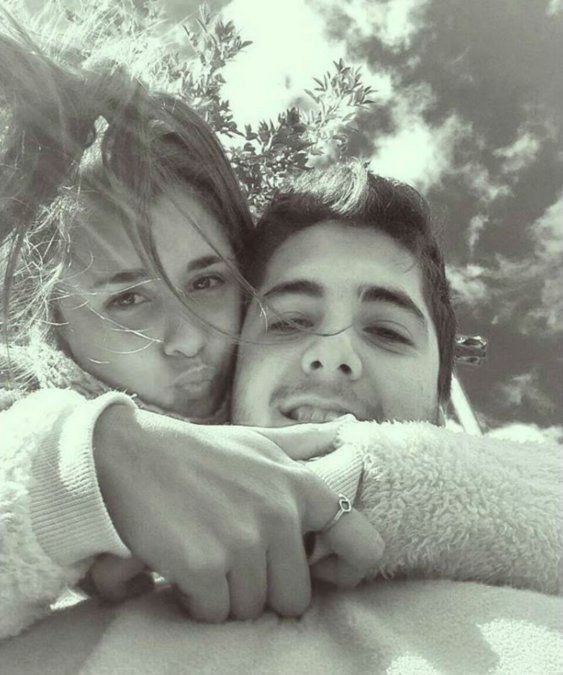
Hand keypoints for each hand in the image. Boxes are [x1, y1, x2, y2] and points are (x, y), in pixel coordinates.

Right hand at [93, 406, 382, 620]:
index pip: (364, 544)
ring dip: (227, 594)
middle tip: (233, 559)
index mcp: (299, 486)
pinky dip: (197, 600)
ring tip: (206, 556)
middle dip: (265, 588)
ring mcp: (243, 541)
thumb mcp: (255, 441)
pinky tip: (184, 568)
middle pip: (295, 597)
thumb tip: (346, 428)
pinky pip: (215, 614)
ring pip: (252, 609)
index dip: (345, 568)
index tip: (321, 571)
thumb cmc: (195, 453)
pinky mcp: (205, 566)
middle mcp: (279, 514)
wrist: (127, 455)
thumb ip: (303, 444)